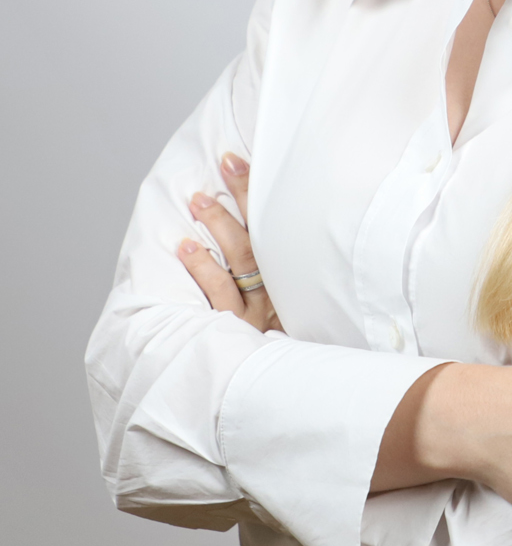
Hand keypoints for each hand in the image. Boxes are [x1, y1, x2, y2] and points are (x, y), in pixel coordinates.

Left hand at [178, 154, 281, 332]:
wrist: (275, 385)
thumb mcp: (285, 301)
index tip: (237, 160)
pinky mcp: (235, 331)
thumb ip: (272, 266)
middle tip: (225, 165)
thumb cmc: (274, 338)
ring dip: (219, 227)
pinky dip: (203, 270)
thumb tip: (265, 211)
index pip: (279, 225)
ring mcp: (255, 313)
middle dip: (244, 197)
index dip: (257, 191)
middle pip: (263, 236)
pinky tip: (186, 248)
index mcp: (292, 278)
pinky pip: (219, 297)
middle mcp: (278, 292)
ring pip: (240, 263)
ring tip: (198, 200)